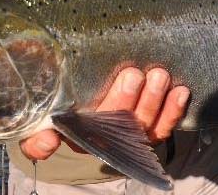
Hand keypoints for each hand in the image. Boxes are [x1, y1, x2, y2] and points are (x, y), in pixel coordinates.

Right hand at [19, 67, 189, 159]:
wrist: (85, 92)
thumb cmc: (63, 99)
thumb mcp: (42, 109)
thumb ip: (37, 126)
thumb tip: (46, 142)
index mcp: (74, 133)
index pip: (68, 137)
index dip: (55, 142)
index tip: (52, 136)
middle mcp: (102, 139)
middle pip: (114, 128)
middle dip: (125, 102)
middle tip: (133, 74)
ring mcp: (128, 136)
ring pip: (143, 127)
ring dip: (154, 102)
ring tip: (159, 75)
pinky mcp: (149, 130)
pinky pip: (163, 126)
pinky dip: (173, 110)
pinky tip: (180, 91)